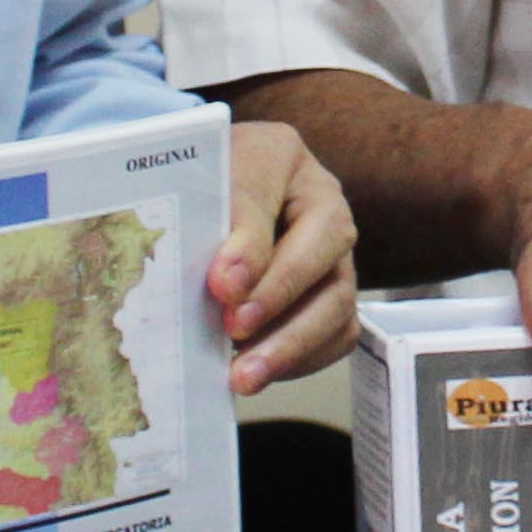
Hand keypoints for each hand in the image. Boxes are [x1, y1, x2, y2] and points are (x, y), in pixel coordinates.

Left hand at [216, 121, 364, 392]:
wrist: (199, 205)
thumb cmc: (194, 192)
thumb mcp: (193, 190)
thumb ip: (213, 226)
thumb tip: (231, 284)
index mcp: (281, 156)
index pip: (270, 198)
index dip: (251, 246)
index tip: (223, 285)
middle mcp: (320, 202)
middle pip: (324, 251)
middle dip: (278, 298)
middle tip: (234, 329)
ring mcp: (333, 252)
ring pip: (338, 301)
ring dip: (291, 344)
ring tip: (244, 376)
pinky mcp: (332, 295)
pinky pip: (337, 334)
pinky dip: (302, 359)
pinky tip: (259, 371)